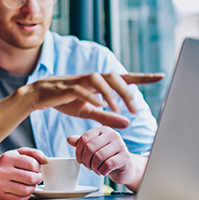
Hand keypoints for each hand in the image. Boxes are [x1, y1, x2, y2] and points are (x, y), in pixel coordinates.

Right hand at [0, 148, 47, 199]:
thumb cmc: (7, 164)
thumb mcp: (19, 153)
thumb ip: (34, 153)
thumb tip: (46, 160)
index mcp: (8, 158)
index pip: (32, 164)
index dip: (37, 167)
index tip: (35, 168)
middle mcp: (2, 171)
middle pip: (31, 178)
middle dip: (38, 178)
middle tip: (35, 177)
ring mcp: (0, 184)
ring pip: (27, 190)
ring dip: (32, 188)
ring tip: (29, 183)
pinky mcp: (0, 196)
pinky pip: (21, 199)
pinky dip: (25, 195)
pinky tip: (22, 189)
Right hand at [23, 73, 163, 128]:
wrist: (38, 96)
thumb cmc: (64, 101)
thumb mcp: (88, 111)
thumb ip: (107, 116)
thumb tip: (128, 123)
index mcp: (98, 83)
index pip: (123, 78)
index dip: (142, 77)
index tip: (160, 76)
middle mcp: (91, 78)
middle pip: (114, 76)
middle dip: (127, 91)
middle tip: (135, 109)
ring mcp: (78, 81)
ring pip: (99, 79)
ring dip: (111, 93)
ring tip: (118, 108)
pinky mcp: (66, 88)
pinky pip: (81, 89)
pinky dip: (91, 96)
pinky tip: (99, 104)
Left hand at [67, 127, 145, 189]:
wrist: (126, 168)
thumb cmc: (108, 157)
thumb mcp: (94, 148)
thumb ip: (82, 143)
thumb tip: (69, 139)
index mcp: (103, 130)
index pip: (84, 138)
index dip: (78, 152)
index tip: (79, 160)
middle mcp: (112, 135)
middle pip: (90, 147)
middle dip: (85, 160)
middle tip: (88, 166)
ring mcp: (121, 145)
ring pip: (98, 156)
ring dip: (94, 167)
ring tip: (96, 169)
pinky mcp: (125, 158)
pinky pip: (107, 165)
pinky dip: (102, 171)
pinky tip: (104, 171)